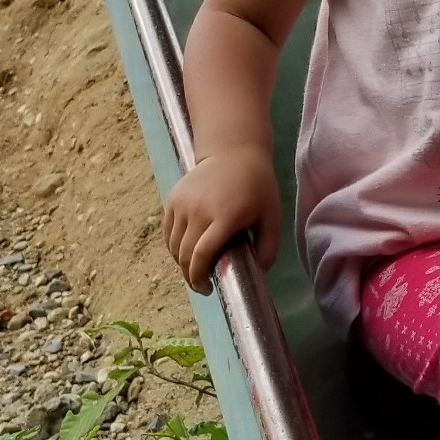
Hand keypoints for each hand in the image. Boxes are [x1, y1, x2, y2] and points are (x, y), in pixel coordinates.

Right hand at [163, 148, 280, 290]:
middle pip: (184, 254)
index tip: (208, 288)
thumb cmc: (257, 186)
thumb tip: (257, 274)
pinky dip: (174, 247)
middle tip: (202, 284)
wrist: (234, 151)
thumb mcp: (272, 217)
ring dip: (181, 262)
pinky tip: (187, 251)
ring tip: (195, 267)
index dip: (199, 277)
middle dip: (190, 275)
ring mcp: (182, 203)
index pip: (201, 254)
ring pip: (173, 245)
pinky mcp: (173, 198)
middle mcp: (199, 210)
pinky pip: (167, 232)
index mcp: (225, 216)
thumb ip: (268, 248)